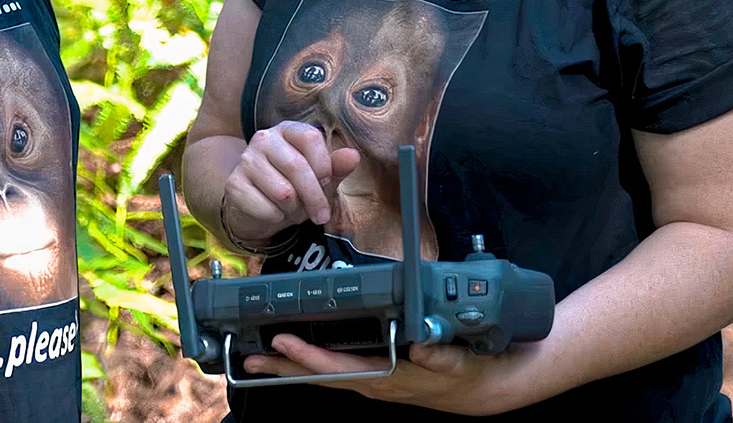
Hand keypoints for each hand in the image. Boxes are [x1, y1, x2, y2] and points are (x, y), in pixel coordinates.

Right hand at [221, 121, 360, 243]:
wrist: (260, 207)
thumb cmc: (296, 187)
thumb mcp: (321, 177)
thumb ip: (337, 166)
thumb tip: (353, 155)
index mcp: (288, 130)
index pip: (311, 137)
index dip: (324, 164)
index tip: (327, 181)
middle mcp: (264, 139)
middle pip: (298, 167)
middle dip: (315, 198)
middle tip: (321, 214)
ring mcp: (246, 160)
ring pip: (283, 192)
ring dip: (295, 210)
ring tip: (293, 209)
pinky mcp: (234, 185)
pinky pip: (266, 209)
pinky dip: (277, 218)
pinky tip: (274, 212)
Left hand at [242, 334, 530, 415]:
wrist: (483, 389)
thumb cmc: (468, 371)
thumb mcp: (459, 360)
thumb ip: (439, 354)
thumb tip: (418, 348)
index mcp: (387, 377)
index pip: (339, 367)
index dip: (308, 356)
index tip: (282, 343)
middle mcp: (375, 382)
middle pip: (321, 376)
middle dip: (284, 368)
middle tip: (249, 359)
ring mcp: (375, 381)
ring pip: (326, 374)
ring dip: (294, 367)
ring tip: (263, 358)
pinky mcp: (379, 375)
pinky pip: (339, 370)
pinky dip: (316, 363)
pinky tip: (303, 356)